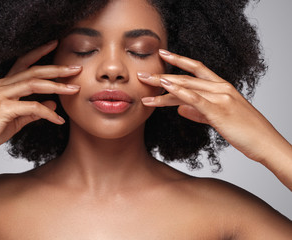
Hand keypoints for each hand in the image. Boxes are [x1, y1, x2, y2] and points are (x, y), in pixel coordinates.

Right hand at [0, 41, 81, 160]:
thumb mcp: (16, 119)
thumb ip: (34, 111)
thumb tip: (53, 104)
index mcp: (4, 85)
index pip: (24, 63)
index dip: (40, 52)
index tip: (56, 44)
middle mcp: (2, 85)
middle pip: (34, 71)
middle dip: (57, 69)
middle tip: (76, 69)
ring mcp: (1, 95)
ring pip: (34, 84)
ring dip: (57, 86)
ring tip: (74, 90)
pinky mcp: (3, 108)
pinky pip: (32, 107)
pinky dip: (48, 113)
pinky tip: (59, 121)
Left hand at [137, 49, 287, 162]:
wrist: (265, 143)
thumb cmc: (245, 131)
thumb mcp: (219, 119)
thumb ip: (198, 113)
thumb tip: (180, 110)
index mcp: (221, 87)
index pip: (196, 69)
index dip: (178, 60)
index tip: (162, 54)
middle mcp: (220, 87)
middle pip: (185, 77)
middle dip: (162, 76)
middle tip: (142, 74)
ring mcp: (220, 97)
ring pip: (186, 87)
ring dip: (163, 85)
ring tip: (144, 84)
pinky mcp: (218, 110)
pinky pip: (195, 98)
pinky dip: (179, 91)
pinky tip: (165, 88)